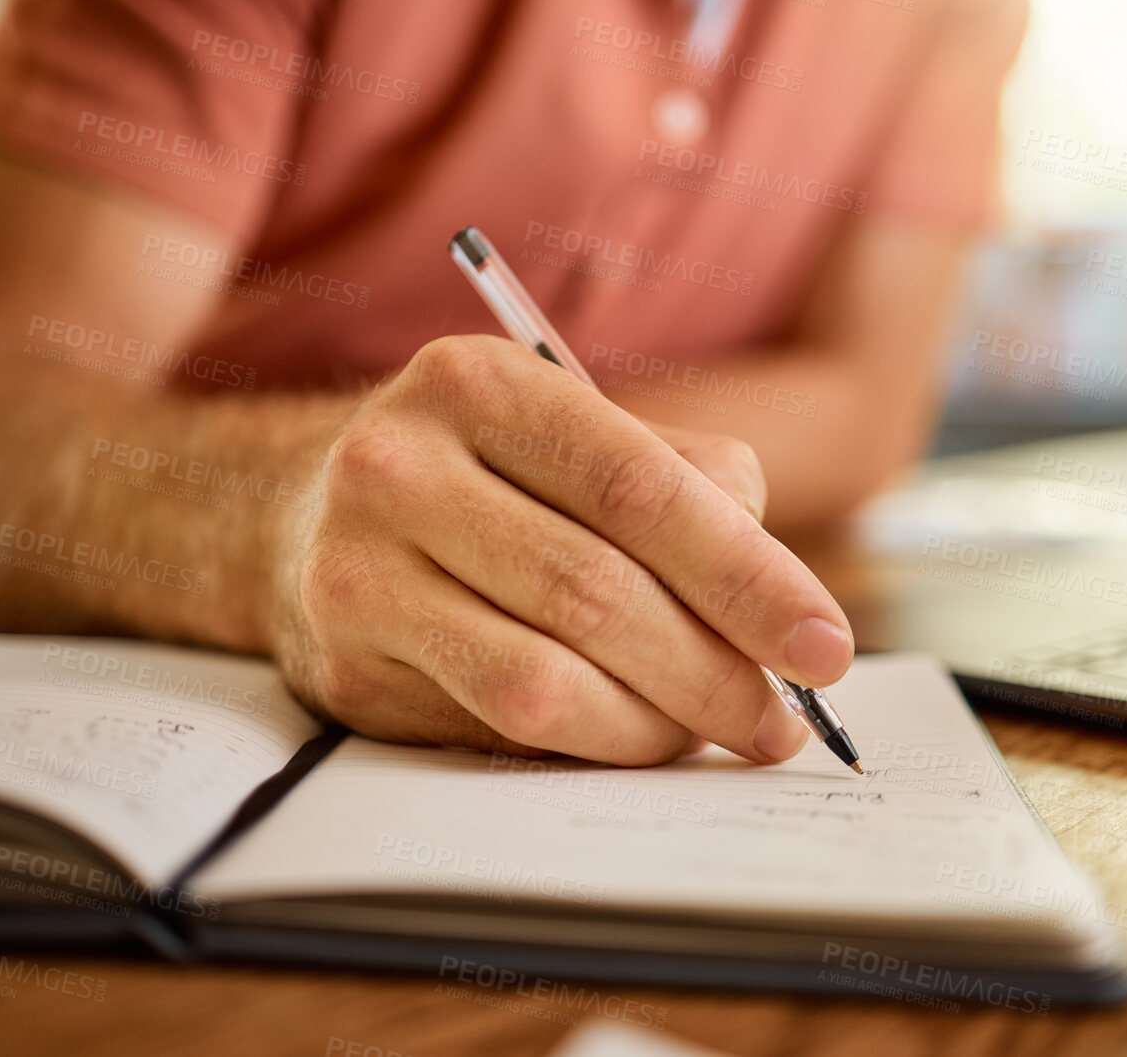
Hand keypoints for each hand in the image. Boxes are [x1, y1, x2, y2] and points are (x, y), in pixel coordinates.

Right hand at [273, 335, 854, 765]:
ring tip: (715, 729)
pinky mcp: (345, 668)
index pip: (638, 488)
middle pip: (595, 592)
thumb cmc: (481, 476)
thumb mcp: (571, 433)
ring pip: (544, 680)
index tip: (824, 645)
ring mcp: (357, 571)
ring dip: (656, 724)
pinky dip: (591, 743)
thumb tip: (778, 601)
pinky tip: (631, 733)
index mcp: (478, 384)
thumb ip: (687, 483)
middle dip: (714, 671)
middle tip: (780, 718)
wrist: (301, 516)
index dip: (747, 575)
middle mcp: (399, 465)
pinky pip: (496, 726)